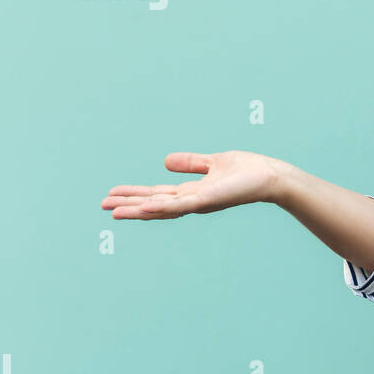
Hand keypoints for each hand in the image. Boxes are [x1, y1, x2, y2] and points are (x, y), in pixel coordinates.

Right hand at [101, 151, 288, 219]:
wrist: (271, 177)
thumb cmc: (248, 171)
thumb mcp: (213, 163)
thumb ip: (191, 163)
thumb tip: (165, 161)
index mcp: (192, 192)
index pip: (157, 194)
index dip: (135, 195)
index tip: (112, 195)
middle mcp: (192, 201)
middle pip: (154, 204)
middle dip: (129, 205)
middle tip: (102, 206)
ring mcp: (199, 203)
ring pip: (161, 208)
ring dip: (137, 210)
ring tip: (113, 212)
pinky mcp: (208, 201)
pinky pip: (180, 205)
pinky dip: (161, 208)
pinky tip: (144, 209)